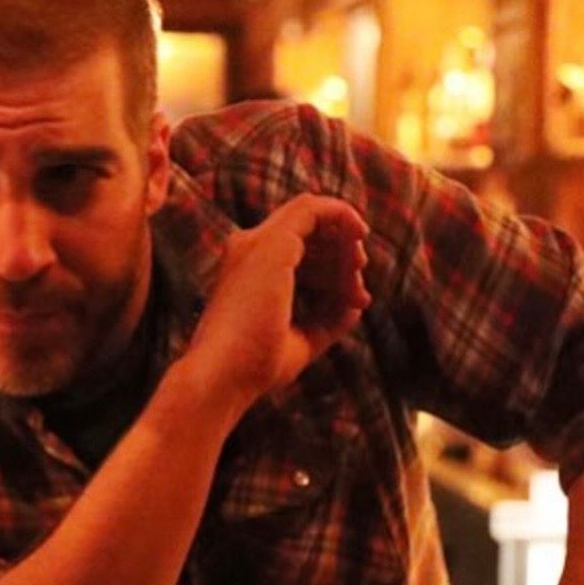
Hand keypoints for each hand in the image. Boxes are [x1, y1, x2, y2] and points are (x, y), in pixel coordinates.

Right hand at [187, 195, 369, 413]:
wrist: (224, 376)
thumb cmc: (253, 367)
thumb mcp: (300, 341)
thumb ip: (325, 321)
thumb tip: (354, 308)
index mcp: (247, 270)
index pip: (298, 252)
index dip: (333, 271)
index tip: (354, 302)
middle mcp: (247, 250)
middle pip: (308, 233)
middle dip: (342, 258)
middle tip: (359, 295)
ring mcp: (256, 243)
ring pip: (314, 219)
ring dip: (345, 245)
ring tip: (356, 286)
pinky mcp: (272, 243)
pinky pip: (313, 208)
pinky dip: (341, 214)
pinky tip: (360, 233)